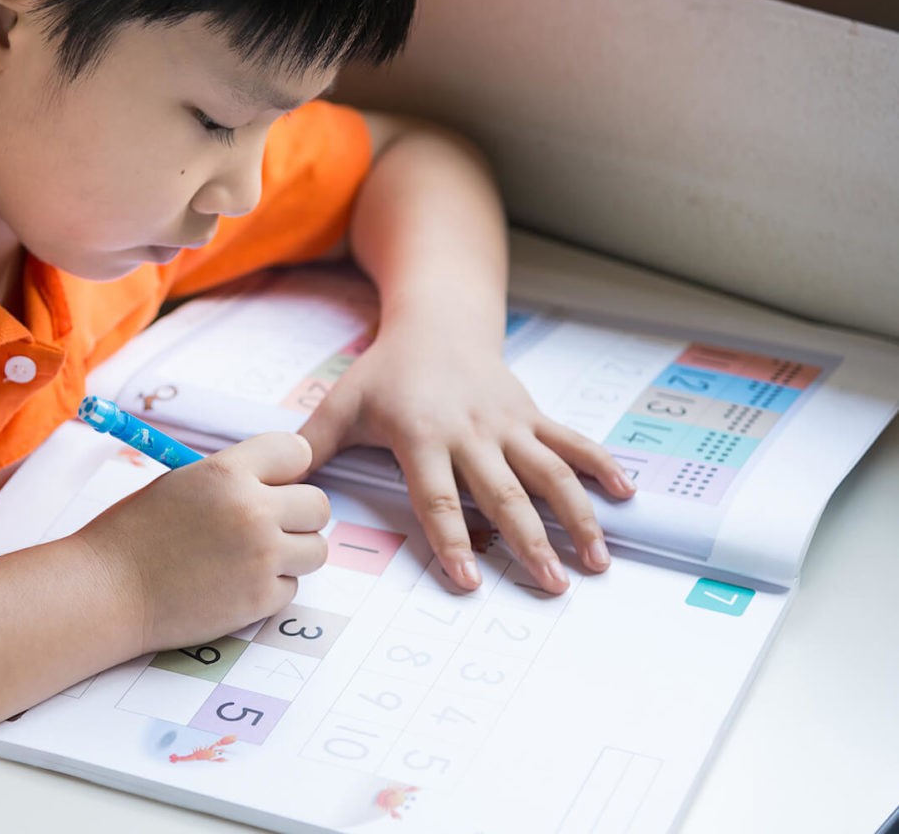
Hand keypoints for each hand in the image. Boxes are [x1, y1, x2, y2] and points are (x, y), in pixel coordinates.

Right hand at [75, 432, 329, 651]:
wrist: (107, 590)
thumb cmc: (135, 533)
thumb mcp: (183, 483)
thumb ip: (234, 478)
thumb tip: (280, 482)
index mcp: (228, 472)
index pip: (297, 452)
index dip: (286, 470)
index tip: (272, 484)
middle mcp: (252, 511)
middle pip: (318, 505)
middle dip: (297, 515)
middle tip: (267, 526)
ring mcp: (260, 558)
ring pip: (316, 549)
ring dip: (292, 554)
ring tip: (253, 557)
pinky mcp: (259, 600)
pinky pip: (292, 588)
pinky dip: (271, 588)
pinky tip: (235, 584)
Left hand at [298, 325, 634, 594]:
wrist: (437, 323)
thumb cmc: (385, 372)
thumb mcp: (343, 403)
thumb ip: (313, 445)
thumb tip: (282, 482)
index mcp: (422, 435)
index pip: (438, 496)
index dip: (453, 541)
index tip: (470, 582)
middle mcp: (472, 432)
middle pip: (504, 494)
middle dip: (529, 542)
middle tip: (551, 587)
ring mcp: (508, 424)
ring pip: (550, 473)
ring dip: (577, 517)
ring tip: (596, 563)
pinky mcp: (533, 416)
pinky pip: (572, 443)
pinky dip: (601, 467)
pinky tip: (627, 497)